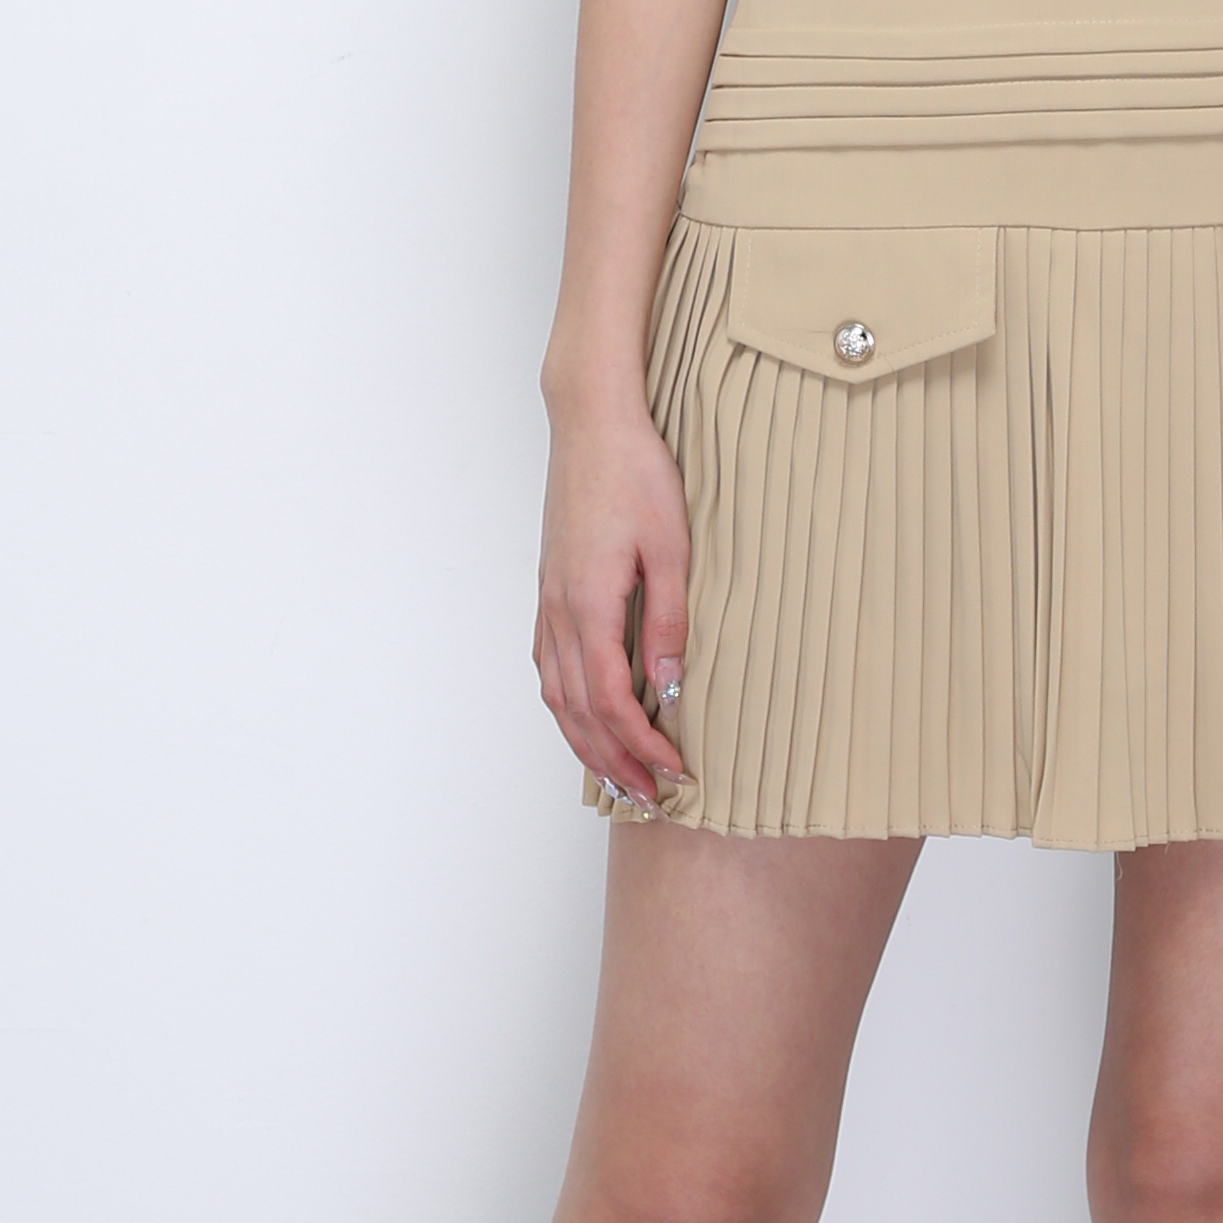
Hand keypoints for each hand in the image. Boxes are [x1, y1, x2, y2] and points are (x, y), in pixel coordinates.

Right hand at [534, 396, 691, 809]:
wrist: (591, 424)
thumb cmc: (635, 474)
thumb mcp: (670, 548)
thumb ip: (667, 622)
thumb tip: (668, 689)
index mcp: (586, 604)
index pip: (609, 701)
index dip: (640, 745)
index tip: (675, 772)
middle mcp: (556, 611)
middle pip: (576, 712)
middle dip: (613, 761)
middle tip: (649, 798)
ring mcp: (547, 602)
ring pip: (555, 695)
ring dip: (585, 743)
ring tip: (618, 777)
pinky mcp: (549, 591)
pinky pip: (549, 668)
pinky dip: (567, 708)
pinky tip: (586, 720)